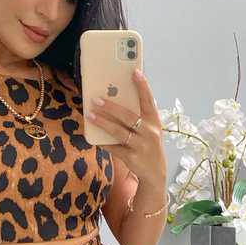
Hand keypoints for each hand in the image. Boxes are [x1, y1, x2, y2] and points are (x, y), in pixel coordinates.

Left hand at [86, 68, 167, 193]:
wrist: (156, 173)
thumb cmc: (148, 144)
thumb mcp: (149, 129)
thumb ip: (138, 116)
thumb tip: (115, 97)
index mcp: (154, 121)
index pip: (149, 100)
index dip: (142, 86)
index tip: (135, 72)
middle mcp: (150, 133)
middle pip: (128, 116)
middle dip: (111, 107)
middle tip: (96, 99)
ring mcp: (142, 146)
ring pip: (119, 132)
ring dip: (102, 122)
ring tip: (89, 114)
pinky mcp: (132, 159)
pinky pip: (114, 148)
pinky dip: (103, 141)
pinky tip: (94, 136)